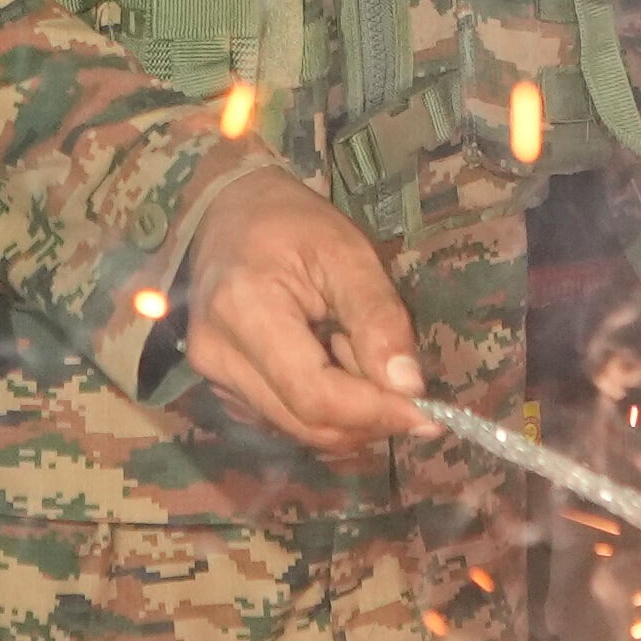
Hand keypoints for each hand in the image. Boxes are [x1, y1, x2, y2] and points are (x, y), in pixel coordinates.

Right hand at [177, 165, 425, 453]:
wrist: (228, 212)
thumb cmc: (292, 223)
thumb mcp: (347, 253)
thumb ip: (378, 318)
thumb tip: (408, 387)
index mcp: (246, 311)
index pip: (315, 395)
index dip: (375, 413)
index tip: (428, 415)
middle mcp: (218, 354)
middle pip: (305, 423)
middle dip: (367, 416)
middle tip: (401, 380)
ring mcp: (212, 374)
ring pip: (296, 428)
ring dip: (346, 410)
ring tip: (355, 351)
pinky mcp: (220, 386)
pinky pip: (282, 420)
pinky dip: (322, 408)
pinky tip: (330, 363)